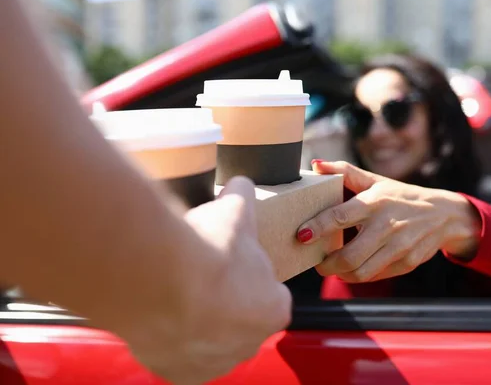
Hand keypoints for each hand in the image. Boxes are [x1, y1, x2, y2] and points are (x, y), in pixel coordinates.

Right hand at [128, 177, 291, 384]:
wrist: (158, 280)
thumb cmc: (207, 250)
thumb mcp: (233, 210)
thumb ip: (242, 196)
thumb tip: (240, 184)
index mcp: (274, 308)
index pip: (270, 295)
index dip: (250, 278)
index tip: (229, 264)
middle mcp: (250, 343)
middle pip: (241, 321)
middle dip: (225, 303)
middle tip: (200, 276)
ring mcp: (215, 363)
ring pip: (210, 342)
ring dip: (198, 322)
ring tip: (176, 292)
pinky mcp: (179, 374)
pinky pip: (179, 358)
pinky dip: (171, 339)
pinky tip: (160, 313)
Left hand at [297, 161, 480, 282]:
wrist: (445, 215)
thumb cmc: (402, 196)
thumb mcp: (376, 182)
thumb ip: (345, 173)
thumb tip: (315, 164)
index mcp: (375, 202)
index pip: (340, 217)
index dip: (317, 227)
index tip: (301, 236)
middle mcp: (386, 226)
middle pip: (348, 256)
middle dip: (325, 264)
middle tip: (317, 262)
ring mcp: (398, 247)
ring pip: (360, 272)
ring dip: (340, 274)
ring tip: (332, 267)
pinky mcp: (407, 263)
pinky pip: (375, 276)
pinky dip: (359, 275)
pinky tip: (353, 268)